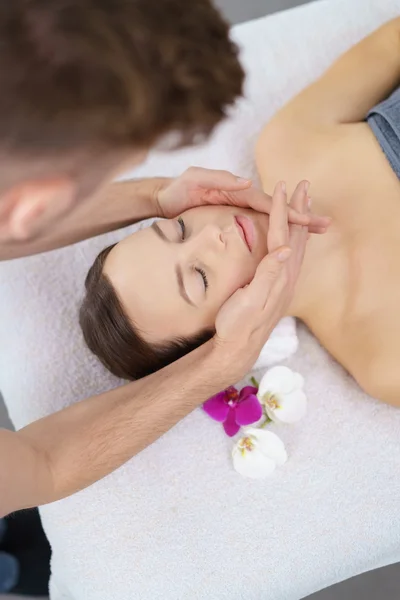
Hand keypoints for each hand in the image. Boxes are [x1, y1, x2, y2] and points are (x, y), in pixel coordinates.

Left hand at [156, 166, 328, 233]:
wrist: (164, 199)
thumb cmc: (177, 190)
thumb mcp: (195, 180)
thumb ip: (219, 179)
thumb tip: (247, 183)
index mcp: (238, 192)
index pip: (268, 203)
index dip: (288, 213)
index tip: (307, 221)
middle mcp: (243, 199)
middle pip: (278, 210)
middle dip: (301, 217)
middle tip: (325, 226)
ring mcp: (240, 209)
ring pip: (273, 219)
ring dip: (294, 225)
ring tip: (316, 232)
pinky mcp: (235, 219)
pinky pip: (261, 226)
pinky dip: (277, 231)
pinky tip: (287, 241)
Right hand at [213, 180, 308, 381]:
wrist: (239, 347)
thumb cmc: (238, 323)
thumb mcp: (250, 299)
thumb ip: (268, 274)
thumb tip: (283, 249)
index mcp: (278, 274)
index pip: (281, 234)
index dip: (280, 209)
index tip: (281, 187)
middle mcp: (286, 275)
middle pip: (294, 235)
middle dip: (298, 209)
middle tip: (304, 185)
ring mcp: (284, 281)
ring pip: (295, 244)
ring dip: (299, 222)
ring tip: (303, 204)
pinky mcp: (279, 286)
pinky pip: (291, 254)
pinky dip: (293, 238)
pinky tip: (291, 236)